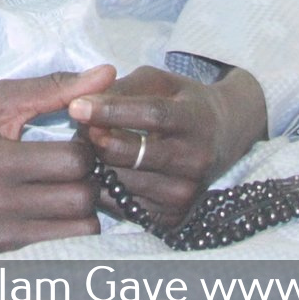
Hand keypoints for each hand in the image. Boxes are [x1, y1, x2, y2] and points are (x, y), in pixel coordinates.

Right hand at [0, 66, 112, 254]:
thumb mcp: (0, 100)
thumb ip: (55, 88)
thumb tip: (107, 74)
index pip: (71, 161)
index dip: (86, 147)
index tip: (79, 139)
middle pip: (79, 198)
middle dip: (90, 177)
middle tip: (81, 164)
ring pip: (76, 228)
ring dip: (84, 204)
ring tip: (71, 184)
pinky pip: (57, 244)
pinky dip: (64, 223)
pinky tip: (53, 203)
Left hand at [70, 65, 267, 227]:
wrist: (223, 138)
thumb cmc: (182, 103)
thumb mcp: (160, 82)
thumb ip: (123, 88)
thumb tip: (83, 104)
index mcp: (195, 119)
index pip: (151, 115)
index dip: (111, 111)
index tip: (75, 107)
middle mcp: (196, 159)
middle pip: (132, 154)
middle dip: (96, 141)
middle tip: (78, 129)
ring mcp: (186, 192)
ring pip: (123, 183)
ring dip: (96, 166)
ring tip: (90, 149)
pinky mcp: (174, 217)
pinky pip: (124, 206)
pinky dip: (106, 189)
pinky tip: (105, 172)